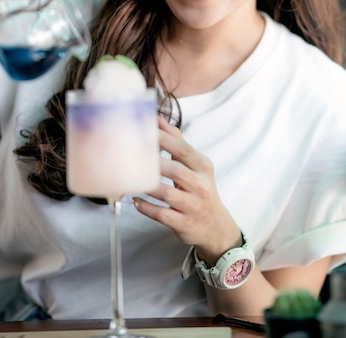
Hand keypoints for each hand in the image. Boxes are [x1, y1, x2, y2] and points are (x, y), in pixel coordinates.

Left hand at [133, 116, 239, 263]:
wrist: (215, 225)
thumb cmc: (200, 188)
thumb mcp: (196, 165)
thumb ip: (178, 142)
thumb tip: (159, 119)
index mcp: (203, 166)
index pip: (183, 149)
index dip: (164, 139)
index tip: (145, 130)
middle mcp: (201, 185)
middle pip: (175, 170)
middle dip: (153, 162)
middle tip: (132, 154)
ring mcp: (192, 206)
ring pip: (167, 193)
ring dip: (147, 185)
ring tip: (130, 178)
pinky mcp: (183, 223)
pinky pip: (162, 214)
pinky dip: (146, 207)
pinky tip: (135, 199)